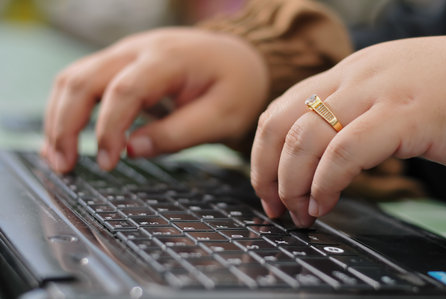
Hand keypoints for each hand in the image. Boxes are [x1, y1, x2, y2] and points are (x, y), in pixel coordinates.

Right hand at [42, 27, 268, 171]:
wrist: (239, 58)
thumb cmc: (236, 87)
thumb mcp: (222, 116)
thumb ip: (178, 133)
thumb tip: (132, 151)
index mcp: (168, 58)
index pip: (125, 89)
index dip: (108, 128)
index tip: (107, 163)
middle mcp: (139, 49)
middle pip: (84, 79)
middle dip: (66, 124)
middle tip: (65, 166)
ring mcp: (126, 53)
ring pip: (75, 77)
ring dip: (59, 117)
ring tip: (58, 157)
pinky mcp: (122, 64)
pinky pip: (83, 80)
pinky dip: (68, 108)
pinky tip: (64, 135)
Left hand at [251, 36, 445, 226]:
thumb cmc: (445, 93)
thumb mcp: (384, 96)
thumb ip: (348, 117)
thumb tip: (311, 162)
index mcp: (346, 75)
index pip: (280, 110)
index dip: (262, 154)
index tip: (265, 188)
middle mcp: (354, 78)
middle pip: (280, 124)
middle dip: (265, 172)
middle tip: (275, 206)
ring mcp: (378, 94)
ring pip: (303, 138)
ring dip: (291, 183)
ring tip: (300, 212)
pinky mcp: (406, 115)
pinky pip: (345, 152)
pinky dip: (325, 183)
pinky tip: (325, 203)